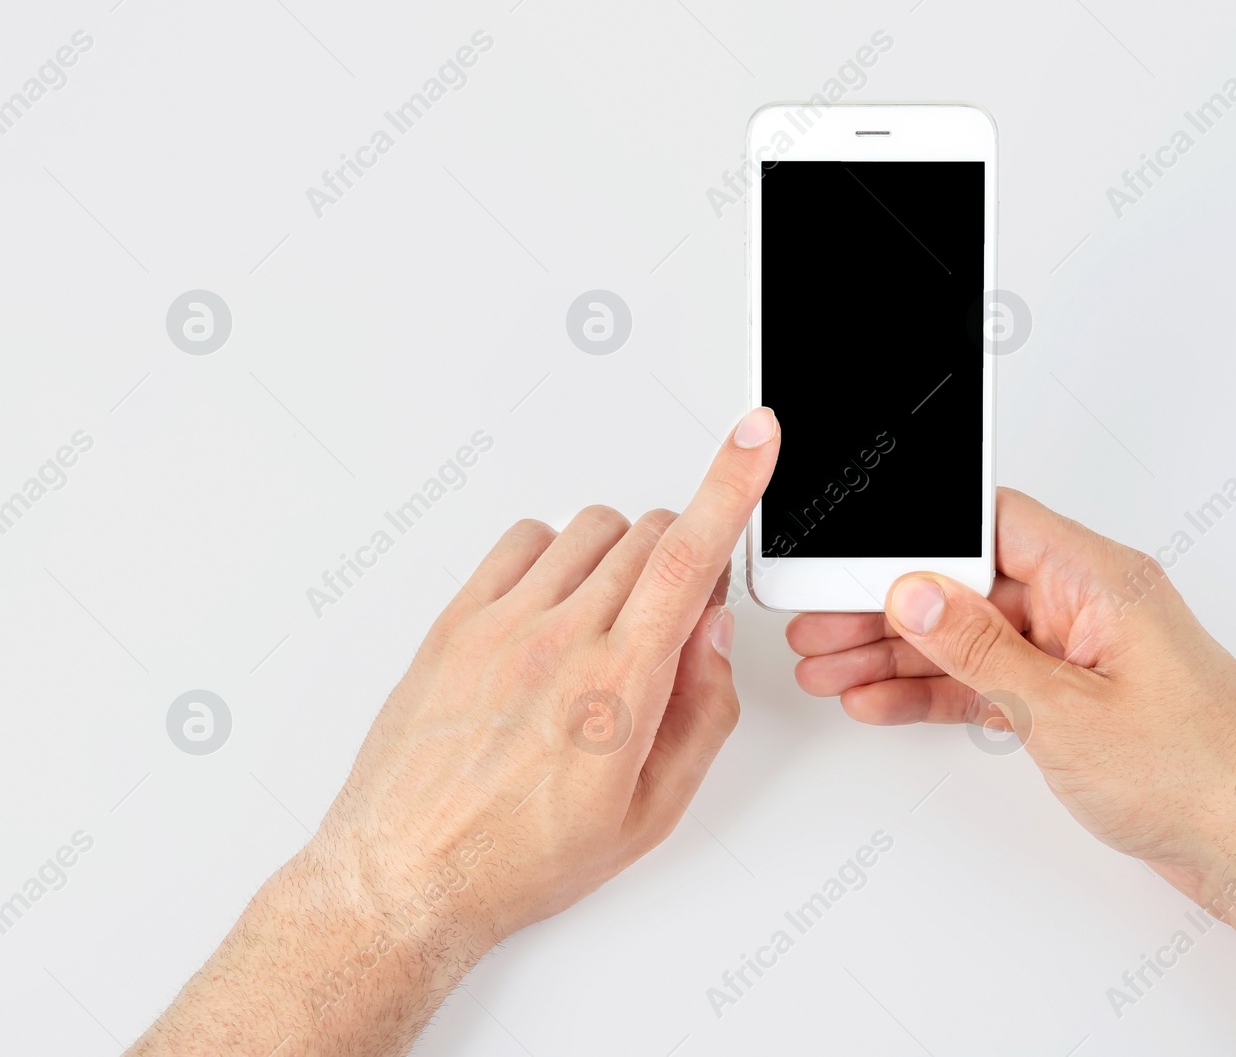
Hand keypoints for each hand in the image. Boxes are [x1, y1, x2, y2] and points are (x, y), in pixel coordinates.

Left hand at [307, 406, 779, 957]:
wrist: (407, 874)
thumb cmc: (520, 857)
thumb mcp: (649, 814)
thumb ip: (701, 713)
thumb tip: (712, 633)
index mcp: (620, 688)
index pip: (690, 557)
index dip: (731, 484)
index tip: (753, 436)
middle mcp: (561, 641)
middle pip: (649, 535)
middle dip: (683, 555)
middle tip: (673, 614)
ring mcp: (502, 624)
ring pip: (590, 528)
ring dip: (623, 552)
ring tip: (610, 616)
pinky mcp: (456, 621)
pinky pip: (523, 539)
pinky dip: (557, 550)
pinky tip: (556, 600)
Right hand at [787, 486, 1235, 899]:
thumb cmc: (1199, 775)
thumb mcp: (1065, 710)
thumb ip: (982, 649)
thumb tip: (917, 593)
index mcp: (1100, 578)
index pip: (993, 523)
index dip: (918, 535)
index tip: (855, 558)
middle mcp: (1089, 604)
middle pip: (968, 584)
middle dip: (889, 606)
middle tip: (820, 626)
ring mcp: (1079, 653)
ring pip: (970, 636)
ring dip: (900, 654)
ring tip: (830, 668)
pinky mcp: (1072, 699)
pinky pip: (989, 680)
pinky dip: (939, 691)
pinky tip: (882, 700)